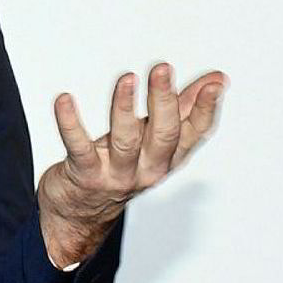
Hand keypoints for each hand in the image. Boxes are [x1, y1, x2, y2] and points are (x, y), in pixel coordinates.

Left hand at [38, 63, 225, 267]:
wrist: (81, 213)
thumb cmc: (120, 166)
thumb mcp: (155, 140)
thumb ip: (184, 108)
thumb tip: (217, 81)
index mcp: (169, 157)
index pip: (195, 133)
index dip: (206, 109)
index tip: (214, 84)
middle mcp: (148, 168)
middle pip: (164, 135)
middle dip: (164, 100)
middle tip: (162, 69)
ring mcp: (117, 174)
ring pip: (125, 141)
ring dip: (124, 107)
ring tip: (126, 79)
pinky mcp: (85, 175)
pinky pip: (79, 147)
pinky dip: (70, 123)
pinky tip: (65, 100)